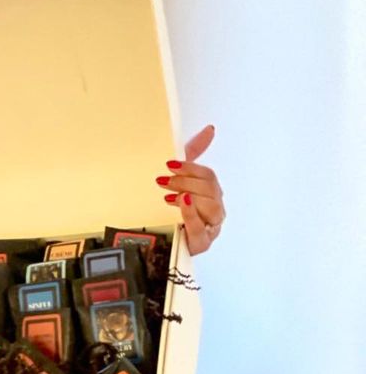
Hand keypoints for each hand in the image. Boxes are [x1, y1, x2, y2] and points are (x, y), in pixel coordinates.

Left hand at [157, 123, 225, 254]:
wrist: (157, 241)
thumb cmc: (173, 209)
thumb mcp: (179, 179)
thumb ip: (194, 154)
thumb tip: (210, 129)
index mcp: (211, 193)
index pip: (208, 176)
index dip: (190, 168)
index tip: (169, 165)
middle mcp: (215, 209)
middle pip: (210, 189)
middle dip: (185, 182)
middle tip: (163, 181)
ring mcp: (211, 228)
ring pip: (212, 207)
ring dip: (189, 196)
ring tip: (170, 196)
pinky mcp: (202, 244)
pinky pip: (201, 229)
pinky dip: (191, 215)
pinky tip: (181, 205)